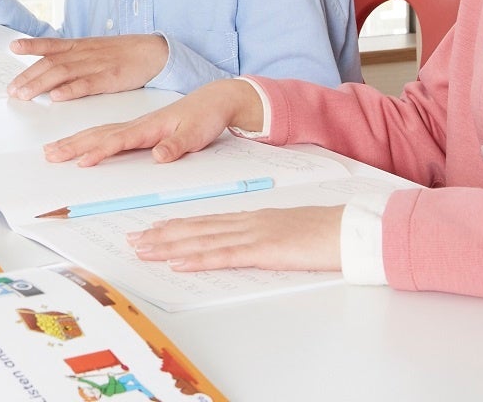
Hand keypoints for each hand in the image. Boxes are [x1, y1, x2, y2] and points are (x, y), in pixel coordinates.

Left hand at [6, 34, 168, 101]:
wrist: (154, 51)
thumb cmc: (124, 53)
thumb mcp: (96, 48)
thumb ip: (75, 55)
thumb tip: (51, 64)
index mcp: (81, 45)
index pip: (52, 45)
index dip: (32, 46)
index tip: (13, 47)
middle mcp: (85, 53)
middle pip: (51, 63)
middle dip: (29, 76)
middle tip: (12, 89)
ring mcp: (97, 65)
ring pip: (64, 73)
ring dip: (41, 84)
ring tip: (25, 94)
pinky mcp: (110, 78)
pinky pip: (87, 84)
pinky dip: (71, 90)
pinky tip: (57, 96)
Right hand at [42, 78, 263, 166]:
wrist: (214, 100)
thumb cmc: (204, 117)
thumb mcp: (196, 134)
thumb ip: (176, 146)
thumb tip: (159, 157)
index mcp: (149, 126)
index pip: (119, 140)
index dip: (100, 152)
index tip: (82, 163)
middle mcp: (138, 124)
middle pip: (99, 134)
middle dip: (73, 145)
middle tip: (50, 155)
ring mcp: (135, 125)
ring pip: (98, 132)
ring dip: (75, 141)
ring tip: (53, 149)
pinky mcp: (138, 128)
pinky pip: (106, 132)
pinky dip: (88, 137)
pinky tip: (80, 142)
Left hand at [128, 206, 343, 272]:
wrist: (348, 229)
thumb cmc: (325, 233)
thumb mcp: (288, 232)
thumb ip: (265, 237)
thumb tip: (247, 247)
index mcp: (252, 219)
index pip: (205, 222)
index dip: (176, 226)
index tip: (152, 229)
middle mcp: (245, 223)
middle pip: (195, 228)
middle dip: (162, 234)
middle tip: (134, 239)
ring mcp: (252, 235)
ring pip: (201, 239)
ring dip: (169, 246)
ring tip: (144, 249)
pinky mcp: (262, 250)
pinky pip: (223, 255)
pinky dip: (197, 258)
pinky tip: (178, 262)